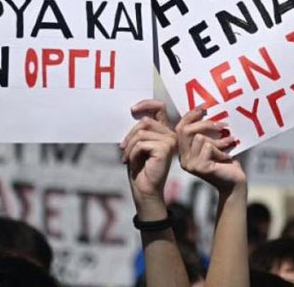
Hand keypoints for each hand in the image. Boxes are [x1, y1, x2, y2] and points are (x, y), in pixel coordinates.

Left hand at [120, 100, 176, 218]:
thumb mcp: (137, 144)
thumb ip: (140, 129)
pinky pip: (141, 144)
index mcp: (164, 131)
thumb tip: (133, 110)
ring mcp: (170, 141)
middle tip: (122, 149)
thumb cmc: (140, 168)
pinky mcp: (165, 149)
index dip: (146, 103)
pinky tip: (132, 162)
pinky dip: (132, 153)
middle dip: (130, 135)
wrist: (144, 190)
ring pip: (141, 133)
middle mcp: (171, 134)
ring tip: (127, 157)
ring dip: (129, 146)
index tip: (132, 109)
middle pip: (145, 121)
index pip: (159, 107)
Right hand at [176, 108, 245, 193]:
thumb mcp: (214, 143)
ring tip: (228, 145)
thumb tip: (206, 109)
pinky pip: (208, 147)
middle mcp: (183, 158)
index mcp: (185, 151)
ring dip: (218, 141)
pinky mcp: (199, 167)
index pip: (180, 128)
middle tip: (223, 125)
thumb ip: (207, 132)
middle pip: (185, 130)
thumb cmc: (226, 162)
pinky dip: (221, 150)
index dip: (190, 116)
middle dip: (205, 124)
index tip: (203, 107)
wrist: (235, 182)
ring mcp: (189, 164)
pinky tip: (227, 157)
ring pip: (199, 138)